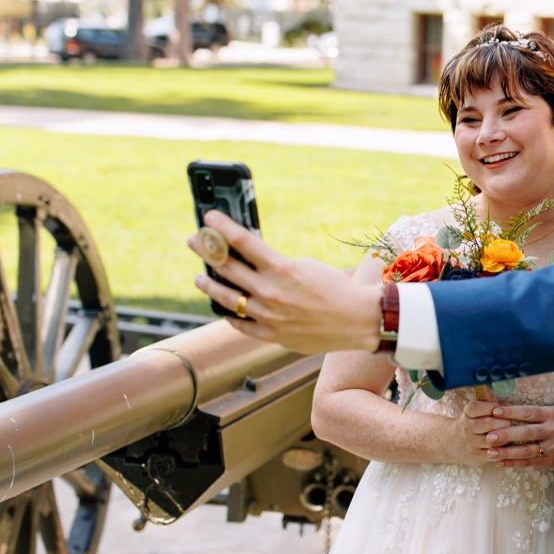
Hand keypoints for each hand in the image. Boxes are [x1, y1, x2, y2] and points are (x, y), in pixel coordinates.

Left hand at [188, 210, 379, 353]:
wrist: (358, 320)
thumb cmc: (336, 288)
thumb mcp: (307, 265)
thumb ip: (277, 264)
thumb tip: (252, 260)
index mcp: (281, 269)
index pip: (242, 242)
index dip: (221, 227)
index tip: (209, 217)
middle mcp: (270, 292)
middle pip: (227, 267)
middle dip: (207, 250)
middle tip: (195, 241)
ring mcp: (268, 316)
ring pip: (226, 299)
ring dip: (209, 285)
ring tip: (200, 277)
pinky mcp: (272, 335)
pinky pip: (240, 324)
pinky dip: (230, 314)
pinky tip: (223, 308)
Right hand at [438, 399, 514, 466]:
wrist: (453, 443)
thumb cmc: (472, 423)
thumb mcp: (474, 412)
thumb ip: (489, 408)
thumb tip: (508, 407)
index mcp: (468, 414)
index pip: (476, 408)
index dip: (491, 407)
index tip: (500, 409)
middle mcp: (467, 428)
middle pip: (487, 424)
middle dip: (503, 422)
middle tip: (510, 422)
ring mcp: (472, 444)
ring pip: (493, 441)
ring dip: (506, 438)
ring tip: (511, 435)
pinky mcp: (478, 457)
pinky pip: (495, 455)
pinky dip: (504, 451)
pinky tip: (508, 446)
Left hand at [472, 402, 553, 468]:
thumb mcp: (550, 412)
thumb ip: (531, 413)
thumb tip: (503, 411)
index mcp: (551, 415)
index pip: (528, 413)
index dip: (511, 412)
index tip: (494, 412)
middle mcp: (552, 431)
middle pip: (526, 433)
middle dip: (506, 435)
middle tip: (489, 436)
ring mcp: (552, 448)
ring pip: (526, 451)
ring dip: (507, 452)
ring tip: (491, 453)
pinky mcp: (551, 461)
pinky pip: (530, 463)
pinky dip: (514, 463)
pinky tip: (501, 463)